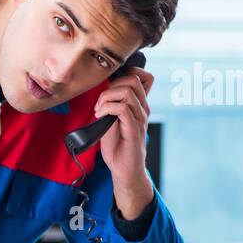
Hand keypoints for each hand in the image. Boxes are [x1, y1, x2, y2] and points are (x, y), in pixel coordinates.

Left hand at [93, 67, 154, 218]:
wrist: (123, 168)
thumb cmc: (117, 145)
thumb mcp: (111, 120)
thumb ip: (111, 104)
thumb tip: (102, 89)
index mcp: (139, 105)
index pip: (143, 77)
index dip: (126, 74)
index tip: (109, 88)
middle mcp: (143, 109)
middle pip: (133, 79)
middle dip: (111, 86)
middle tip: (100, 103)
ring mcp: (140, 118)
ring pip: (126, 92)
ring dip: (106, 98)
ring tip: (99, 111)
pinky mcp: (134, 129)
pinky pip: (123, 108)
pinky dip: (107, 108)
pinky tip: (100, 116)